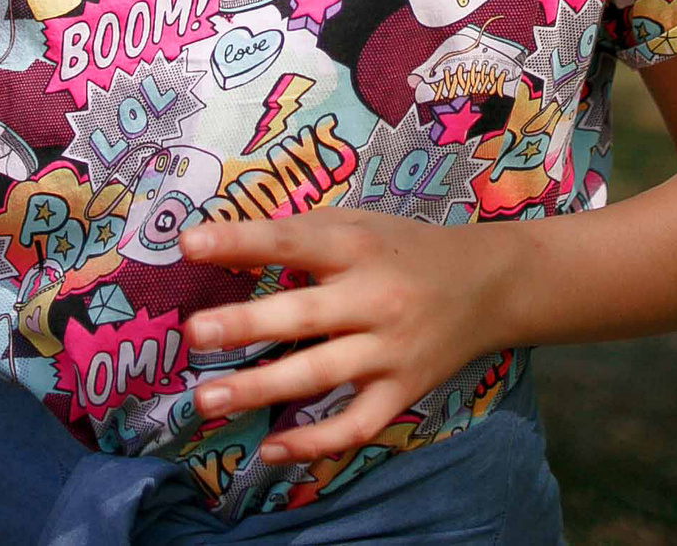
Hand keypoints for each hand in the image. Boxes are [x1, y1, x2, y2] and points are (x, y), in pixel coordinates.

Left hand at [176, 207, 514, 464]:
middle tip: (193, 333)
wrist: (487, 286)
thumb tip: (218, 243)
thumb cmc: (402, 250)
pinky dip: (314, 445)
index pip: (292, 241)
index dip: (241, 242)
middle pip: (304, 315)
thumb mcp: (355, 225)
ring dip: (260, 389)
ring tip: (206, 400)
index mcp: (355, 247)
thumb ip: (295, 234)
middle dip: (246, 325)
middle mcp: (374, 299)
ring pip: (320, 375)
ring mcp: (389, 351)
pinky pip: (355, 426)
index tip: (189, 246)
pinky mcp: (402, 392)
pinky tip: (270, 451)